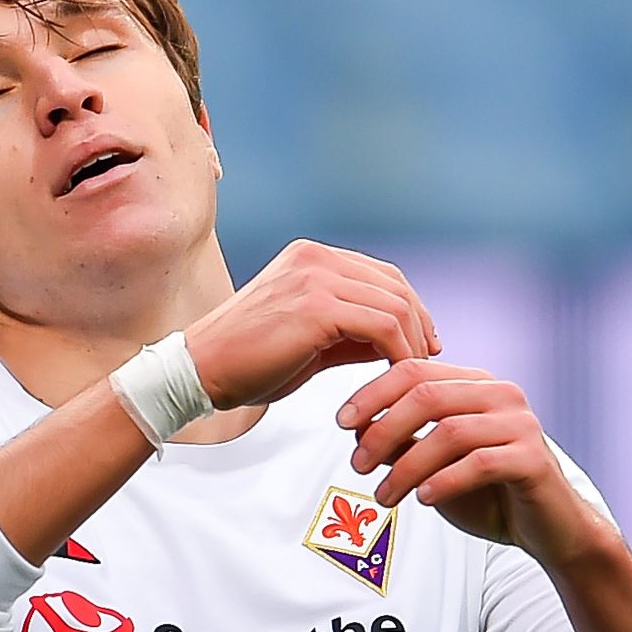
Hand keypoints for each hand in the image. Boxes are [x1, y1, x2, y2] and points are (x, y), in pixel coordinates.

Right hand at [182, 241, 439, 409]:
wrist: (202, 370)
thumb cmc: (250, 361)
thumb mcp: (310, 338)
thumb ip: (352, 332)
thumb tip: (398, 340)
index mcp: (311, 257)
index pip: (382, 274)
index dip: (412, 308)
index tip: (423, 342)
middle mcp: (315, 257)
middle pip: (395, 285)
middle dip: (420, 324)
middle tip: (429, 358)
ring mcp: (315, 277)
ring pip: (394, 304)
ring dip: (412, 342)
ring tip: (412, 373)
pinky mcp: (316, 306)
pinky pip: (382, 326)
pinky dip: (398, 352)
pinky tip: (396, 375)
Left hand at [336, 361, 619, 566]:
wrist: (549, 531)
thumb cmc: (490, 495)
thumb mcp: (434, 467)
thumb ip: (403, 444)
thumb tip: (357, 429)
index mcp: (476, 385)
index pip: (415, 371)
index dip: (372, 393)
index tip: (341, 422)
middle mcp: (501, 394)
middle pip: (427, 394)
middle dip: (383, 429)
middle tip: (355, 464)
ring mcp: (521, 424)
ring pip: (449, 431)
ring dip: (406, 466)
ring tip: (384, 496)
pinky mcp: (533, 458)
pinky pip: (479, 463)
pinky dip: (444, 481)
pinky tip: (422, 499)